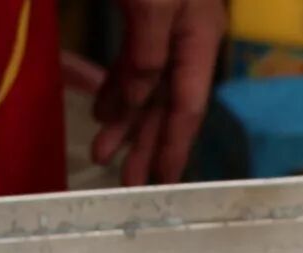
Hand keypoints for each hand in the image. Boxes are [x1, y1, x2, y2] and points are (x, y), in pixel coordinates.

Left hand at [91, 0, 225, 185]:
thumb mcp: (153, 5)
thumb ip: (147, 55)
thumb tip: (136, 101)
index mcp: (199, 37)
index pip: (188, 106)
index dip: (175, 148)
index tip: (164, 184)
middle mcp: (186, 38)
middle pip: (166, 104)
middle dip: (146, 145)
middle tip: (127, 184)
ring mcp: (164, 27)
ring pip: (145, 87)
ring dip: (124, 122)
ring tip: (102, 154)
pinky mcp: (141, 12)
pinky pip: (130, 62)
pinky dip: (116, 89)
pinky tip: (102, 112)